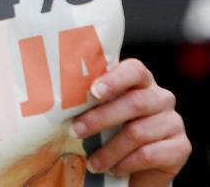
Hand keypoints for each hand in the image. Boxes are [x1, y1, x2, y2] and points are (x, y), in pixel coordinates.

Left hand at [71, 59, 190, 184]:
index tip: (93, 91)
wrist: (138, 163)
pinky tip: (113, 169)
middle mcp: (161, 97)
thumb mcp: (102, 110)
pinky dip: (126, 163)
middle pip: (134, 103)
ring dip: (109, 150)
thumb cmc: (113, 129)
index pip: (134, 70)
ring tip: (92, 162)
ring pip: (138, 132)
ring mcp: (173, 122)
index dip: (114, 79)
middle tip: (75, 130)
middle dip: (100, 118)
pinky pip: (150, 154)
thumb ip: (91, 100)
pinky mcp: (181, 147)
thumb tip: (58, 101)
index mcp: (140, 81)